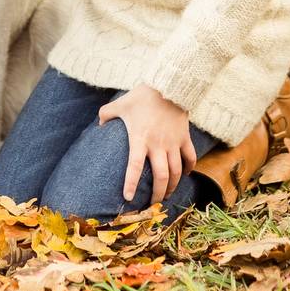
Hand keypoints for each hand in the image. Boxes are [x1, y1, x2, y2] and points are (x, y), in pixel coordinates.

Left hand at [98, 84, 197, 204]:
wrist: (168, 85)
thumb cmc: (142, 96)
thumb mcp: (120, 104)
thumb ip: (107, 114)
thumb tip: (99, 125)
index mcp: (140, 138)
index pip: (135, 167)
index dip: (131, 183)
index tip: (128, 198)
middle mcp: (158, 145)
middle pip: (161, 177)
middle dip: (158, 195)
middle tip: (153, 205)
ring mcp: (173, 142)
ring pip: (176, 172)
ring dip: (172, 187)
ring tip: (167, 195)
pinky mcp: (184, 138)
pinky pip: (190, 158)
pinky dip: (189, 169)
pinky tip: (185, 175)